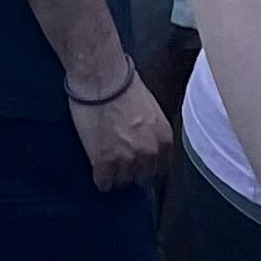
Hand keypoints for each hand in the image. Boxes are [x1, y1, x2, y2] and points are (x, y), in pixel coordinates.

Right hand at [65, 71, 172, 190]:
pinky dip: (100, 178)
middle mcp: (149, 153)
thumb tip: (142, 140)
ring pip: (122, 182)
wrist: (101, 77)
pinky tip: (97, 167)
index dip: (147, 165)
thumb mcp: (150, 108)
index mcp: (163, 139)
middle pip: (142, 177)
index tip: (138, 163)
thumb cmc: (122, 83)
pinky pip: (104, 183)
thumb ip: (151, 131)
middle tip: (119, 156)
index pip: (161, 169)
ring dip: (114, 173)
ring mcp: (127, 159)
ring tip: (105, 159)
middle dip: (131, 169)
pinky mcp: (104, 161)